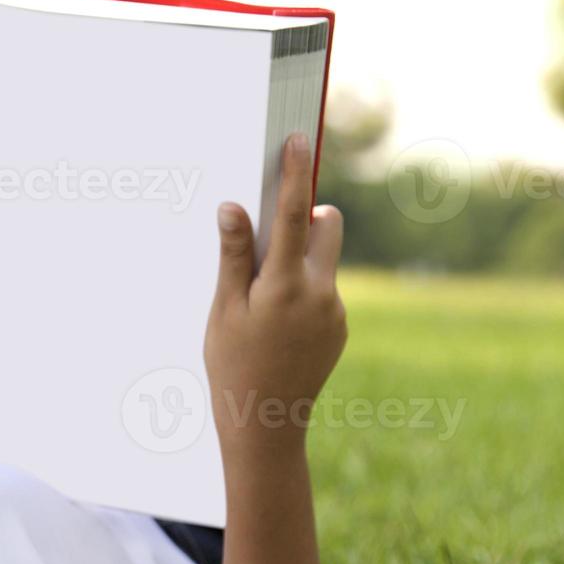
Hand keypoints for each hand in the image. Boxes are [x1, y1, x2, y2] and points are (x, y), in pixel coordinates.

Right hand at [204, 133, 345, 454]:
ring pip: (323, 260)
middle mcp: (321, 294)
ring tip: (263, 303)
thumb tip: (234, 207)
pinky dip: (301, 291)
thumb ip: (233, 257)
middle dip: (306, 218)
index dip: (295, 174)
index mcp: (286, 287)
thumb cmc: (234, 366)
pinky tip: (277, 328)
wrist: (266, 424)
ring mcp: (335, 311)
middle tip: (269, 241)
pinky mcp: (340, 326)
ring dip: (298, 262)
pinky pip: (323, 290)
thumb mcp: (224, 311)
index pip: (296, 215)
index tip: (298, 139)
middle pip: (327, 226)